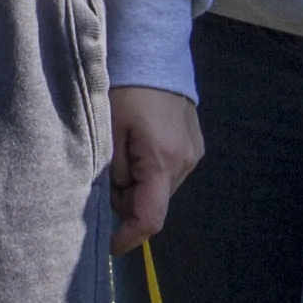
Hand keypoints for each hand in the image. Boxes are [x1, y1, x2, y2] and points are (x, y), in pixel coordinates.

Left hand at [110, 85, 204, 251]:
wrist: (156, 55)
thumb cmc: (126, 90)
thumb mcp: (109, 130)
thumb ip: (113, 170)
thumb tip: (116, 197)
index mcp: (162, 161)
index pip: (150, 217)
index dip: (130, 237)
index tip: (110, 246)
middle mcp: (185, 163)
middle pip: (152, 204)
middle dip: (127, 198)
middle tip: (108, 171)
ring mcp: (194, 155)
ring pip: (159, 190)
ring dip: (139, 184)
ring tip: (124, 150)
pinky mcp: (195, 146)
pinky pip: (168, 173)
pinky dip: (150, 170)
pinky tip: (140, 145)